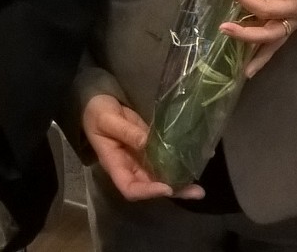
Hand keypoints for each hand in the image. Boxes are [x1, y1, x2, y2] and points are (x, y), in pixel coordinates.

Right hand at [81, 94, 204, 202]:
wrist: (98, 105)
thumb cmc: (97, 113)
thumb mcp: (107, 120)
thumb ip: (127, 132)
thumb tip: (148, 142)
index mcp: (114, 164)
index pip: (130, 188)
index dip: (148, 192)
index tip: (167, 188)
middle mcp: (130, 168)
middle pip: (150, 187)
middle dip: (173, 191)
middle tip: (196, 192)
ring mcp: (140, 160)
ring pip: (161, 177)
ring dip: (180, 182)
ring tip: (199, 186)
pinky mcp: (149, 150)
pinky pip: (164, 161)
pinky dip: (179, 164)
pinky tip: (196, 161)